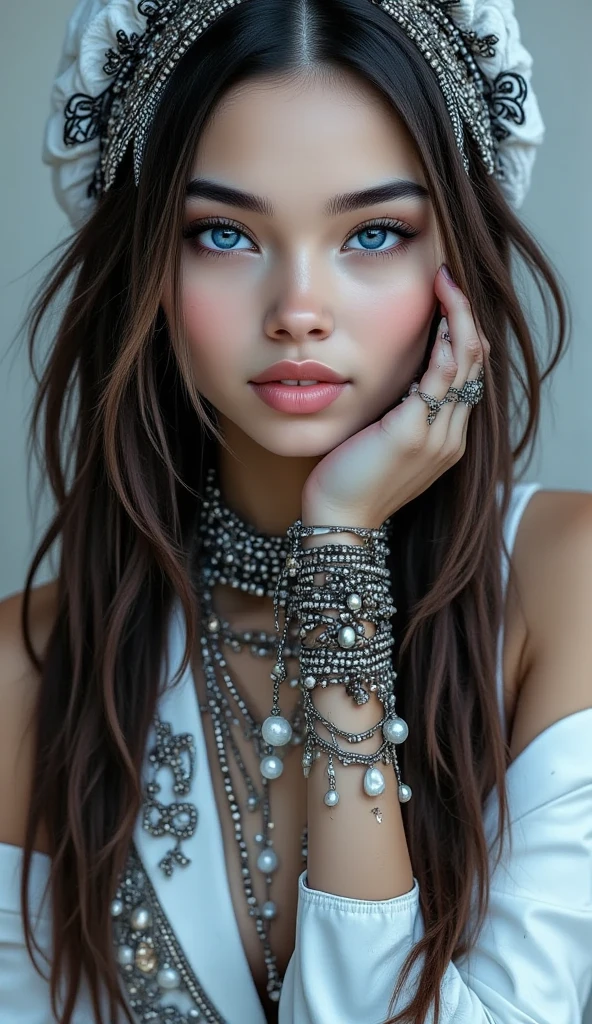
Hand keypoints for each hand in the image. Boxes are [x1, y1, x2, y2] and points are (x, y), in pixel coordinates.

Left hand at [301, 264, 489, 527]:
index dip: (464, 332)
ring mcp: (437, 437)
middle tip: (449, 279)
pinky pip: (439, 382)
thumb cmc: (351, 480)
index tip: (448, 298)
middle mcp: (451, 437)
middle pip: (475, 363)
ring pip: (464, 365)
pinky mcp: (412, 435)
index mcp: (447, 438)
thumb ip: (399, 410)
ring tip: (445, 284)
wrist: (339, 521)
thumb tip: (397, 375)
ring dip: (457, 319)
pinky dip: (442, 348)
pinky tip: (437, 321)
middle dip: (465, 316)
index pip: (469, 374)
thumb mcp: (382, 440)